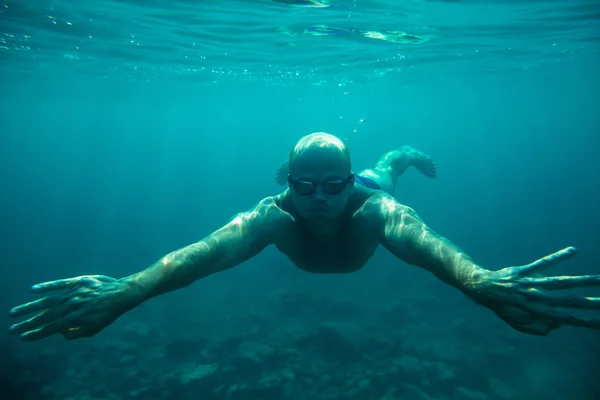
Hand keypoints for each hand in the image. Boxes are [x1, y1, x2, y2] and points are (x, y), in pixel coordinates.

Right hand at [9, 275, 138, 340]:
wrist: (122, 294)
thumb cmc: (108, 313)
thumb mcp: (94, 329)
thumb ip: (76, 333)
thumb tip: (60, 334)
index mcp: (75, 319)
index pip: (50, 328)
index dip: (35, 334)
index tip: (22, 337)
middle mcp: (72, 306)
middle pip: (45, 316)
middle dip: (27, 324)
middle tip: (11, 329)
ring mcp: (74, 293)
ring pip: (48, 301)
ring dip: (30, 307)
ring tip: (14, 313)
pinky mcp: (78, 281)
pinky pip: (60, 284)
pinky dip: (47, 286)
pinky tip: (34, 289)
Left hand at [466, 247, 599, 335]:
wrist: (483, 289)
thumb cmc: (503, 307)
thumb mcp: (518, 324)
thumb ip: (539, 328)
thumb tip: (561, 324)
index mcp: (539, 313)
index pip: (569, 319)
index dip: (587, 322)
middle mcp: (538, 298)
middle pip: (571, 301)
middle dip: (592, 303)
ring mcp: (532, 283)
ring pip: (562, 282)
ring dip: (583, 281)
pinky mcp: (525, 271)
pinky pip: (543, 263)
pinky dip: (558, 257)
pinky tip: (573, 250)